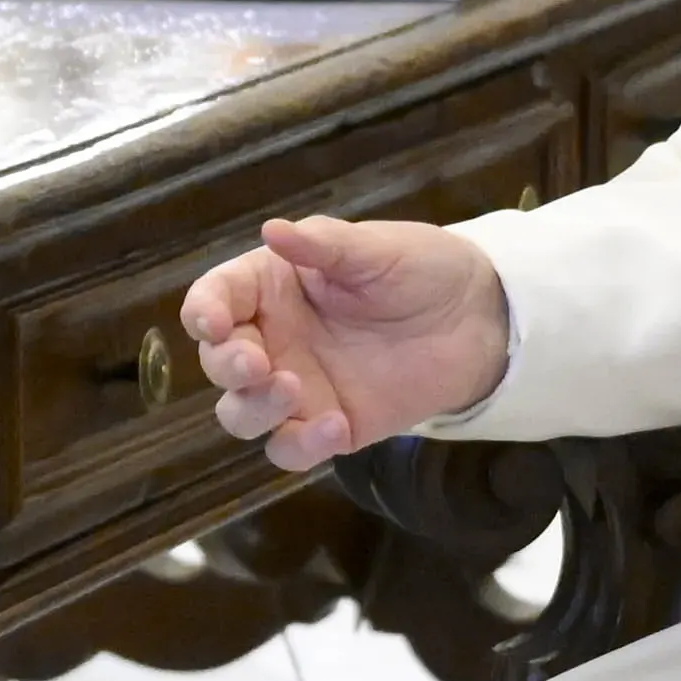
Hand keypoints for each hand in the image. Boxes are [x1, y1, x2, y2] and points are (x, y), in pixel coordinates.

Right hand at [182, 214, 514, 471]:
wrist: (476, 318)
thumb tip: (271, 230)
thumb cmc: (418, 268)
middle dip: (227, 365)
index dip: (203, 312)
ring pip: (241, 414)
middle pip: (218, 363)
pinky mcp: (329, 427)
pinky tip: (335, 427)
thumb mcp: (373, 248)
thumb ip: (322, 245)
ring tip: (292, 389)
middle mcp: (273, 339)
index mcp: (269, 288)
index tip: (215, 323)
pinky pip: (291, 450)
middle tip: (258, 364)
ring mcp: (297, 388)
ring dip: (253, 408)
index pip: (214, 299)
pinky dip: (300, 446)